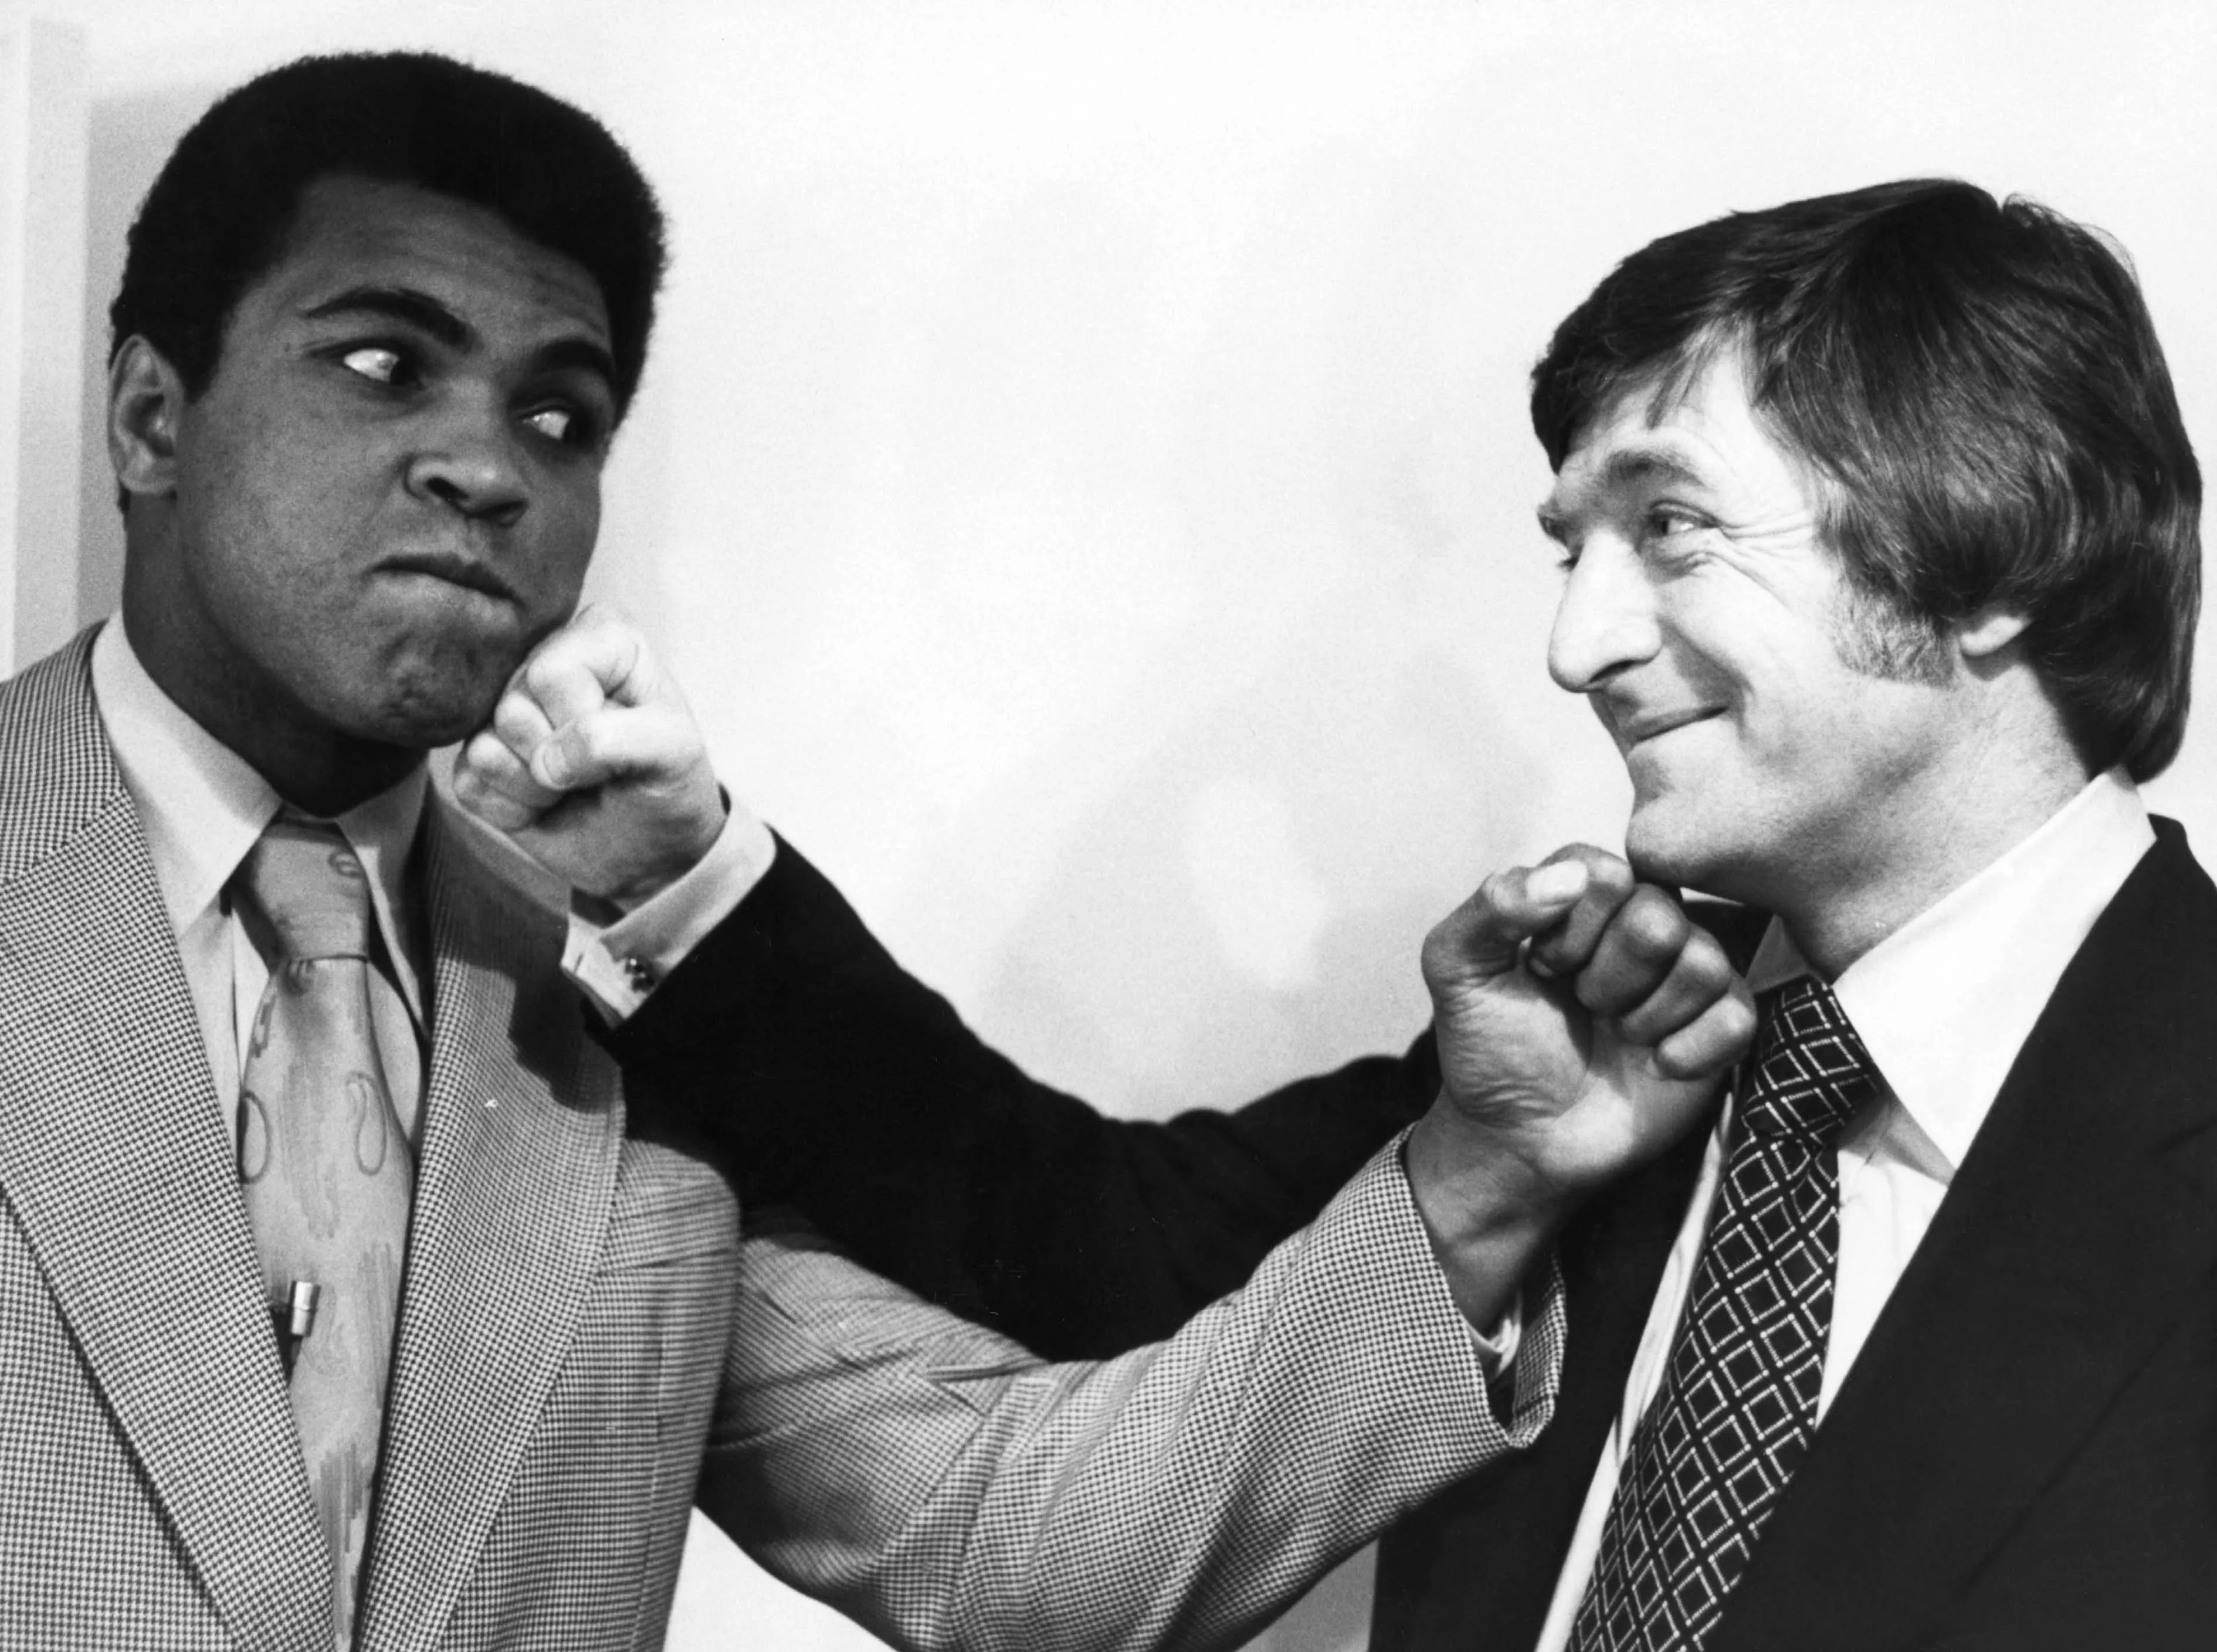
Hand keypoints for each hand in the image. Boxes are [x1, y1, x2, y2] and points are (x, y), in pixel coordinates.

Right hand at [452, 607, 726, 906]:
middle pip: (513, 708)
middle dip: (557, 757)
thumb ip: (617, 739)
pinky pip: (467, 784)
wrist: (651, 846)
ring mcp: (507, 707)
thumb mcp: (674, 753)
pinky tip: (546, 803)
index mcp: (602, 636)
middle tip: (596, 771)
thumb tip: (548, 759)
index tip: (618, 743)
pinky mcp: (480, 757)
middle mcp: (546, 659)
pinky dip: (512, 809)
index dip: (580, 721)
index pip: (552, 673)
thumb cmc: (669, 785)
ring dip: (536, 786)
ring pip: (484, 746)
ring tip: (573, 784)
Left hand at [1406, 845, 1753, 1321]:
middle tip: (1582, 1006)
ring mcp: (1686, 975)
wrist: (1521, 1136)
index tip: (1543, 966)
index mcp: (1584, 897)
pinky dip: (1690, 1051)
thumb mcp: (1457, 971)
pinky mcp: (1720, 1027)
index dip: (1572, 927)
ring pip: (1705, 963)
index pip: (1605, 872)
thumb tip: (1567, 876)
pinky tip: (1656, 1065)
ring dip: (1646, 1016)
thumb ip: (1491, 908)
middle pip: (1660, 917)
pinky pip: (1738, 1017)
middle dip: (1608, 977)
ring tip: (1616, 1034)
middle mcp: (1643, 923)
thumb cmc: (1489, 1046)